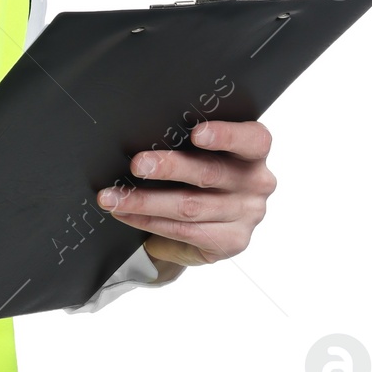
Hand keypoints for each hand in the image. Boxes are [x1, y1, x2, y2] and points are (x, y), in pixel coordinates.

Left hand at [96, 120, 275, 271]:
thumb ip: (184, 139)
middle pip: (210, 173)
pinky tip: (126, 214)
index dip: (225, 135)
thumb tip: (139, 129)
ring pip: (190, 206)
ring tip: (114, 197)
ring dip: (145, 201)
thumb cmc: (196, 171)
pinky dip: (148, 220)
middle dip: (168, 168)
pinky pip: (183, 231)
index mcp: (253, 151)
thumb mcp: (198, 151)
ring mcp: (246, 215)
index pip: (253, 139)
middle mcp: (256, 182)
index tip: (196, 133)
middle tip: (137, 165)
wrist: (202, 220)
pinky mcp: (231, 241)